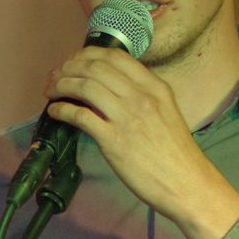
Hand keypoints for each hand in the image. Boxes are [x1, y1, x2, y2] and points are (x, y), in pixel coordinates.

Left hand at [45, 47, 238, 238]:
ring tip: (51, 91)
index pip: (114, 56)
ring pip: (84, 86)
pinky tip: (55, 112)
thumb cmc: (176, 152)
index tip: (73, 62)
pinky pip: (80, 115)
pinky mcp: (114, 140)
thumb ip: (142, 96)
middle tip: (55, 77)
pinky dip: (62, 109)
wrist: (187, 183)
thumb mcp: (166, 111)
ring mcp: (127, 117)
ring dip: (61, 85)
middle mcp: (140, 96)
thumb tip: (111, 89)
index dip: (86, 55)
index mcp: (155, 87)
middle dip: (68, 68)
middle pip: (94, 67)